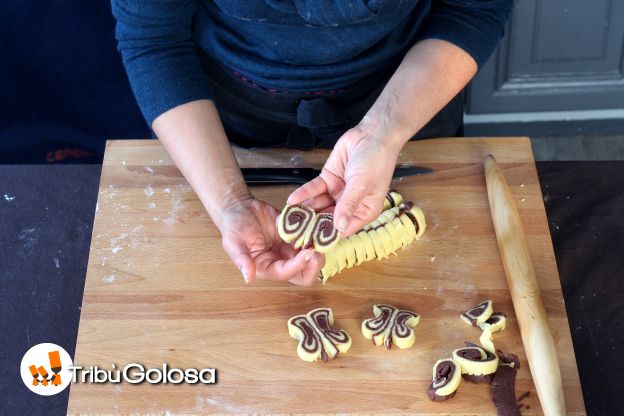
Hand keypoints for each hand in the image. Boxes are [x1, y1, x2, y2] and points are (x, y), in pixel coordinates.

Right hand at [217, 196, 323, 285]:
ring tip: (321, 237)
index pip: (285, 273)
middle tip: (318, 250)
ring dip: (318, 252)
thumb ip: (242, 259)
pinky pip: (310, 241)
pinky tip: (318, 227)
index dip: (298, 265)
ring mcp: (290, 250)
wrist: (240, 207)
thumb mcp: (233, 242)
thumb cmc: (233, 226)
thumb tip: (248, 278)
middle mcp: (280, 263)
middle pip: (303, 275)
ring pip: (310, 260)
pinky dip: (316, 237)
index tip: (308, 252)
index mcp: (265, 268)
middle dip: (313, 266)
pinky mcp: (296, 237)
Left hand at [287, 123, 401, 235]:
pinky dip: (303, 194)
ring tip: (288, 220)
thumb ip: (348, 205)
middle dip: (312, 226)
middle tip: (293, 234)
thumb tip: (338, 227)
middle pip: (328, 219)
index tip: (311, 244)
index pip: (343, 229)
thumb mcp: (362, 185)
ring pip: (318, 205)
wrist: (372, 135)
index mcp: (364, 211)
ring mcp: (337, 192)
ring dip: (305, 211)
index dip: (328, 237)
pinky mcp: (328, 179)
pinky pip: (314, 189)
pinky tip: (292, 200)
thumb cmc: (376, 161)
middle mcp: (349, 205)